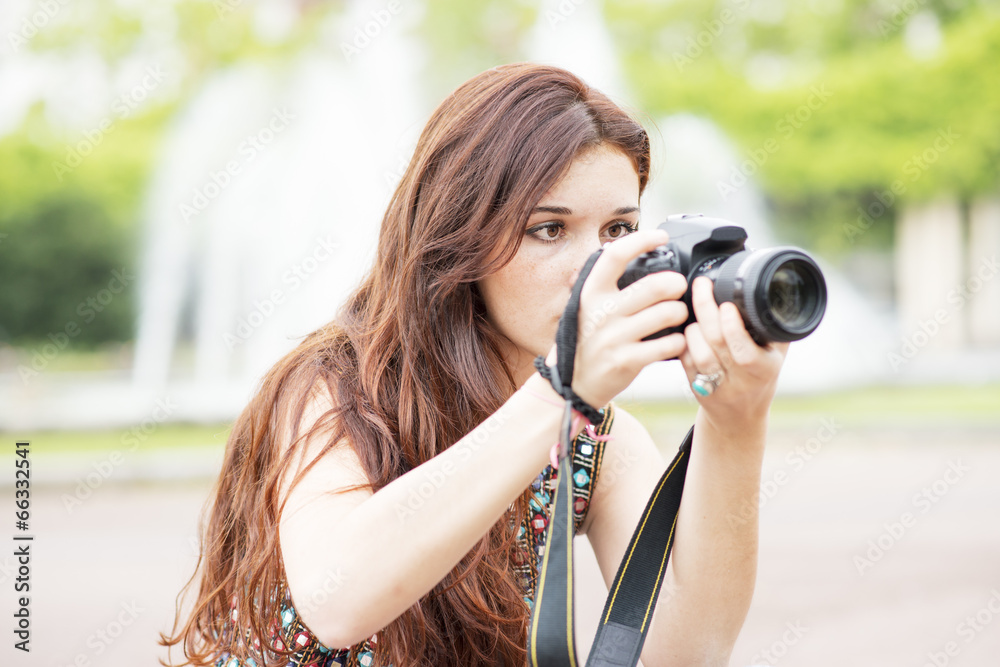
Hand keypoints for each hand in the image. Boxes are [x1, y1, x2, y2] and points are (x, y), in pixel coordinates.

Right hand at [554, 229, 688, 408]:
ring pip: (666, 314)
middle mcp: (601, 313)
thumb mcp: (584, 309)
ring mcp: (614, 338)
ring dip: (680, 312)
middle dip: (676, 284)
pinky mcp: (627, 361)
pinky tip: (675, 341)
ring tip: (679, 315)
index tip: (659, 237)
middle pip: (653, 286)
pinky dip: (678, 341)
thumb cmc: (585, 343)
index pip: (614, 256)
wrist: (572, 385)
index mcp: (589, 293)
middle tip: (680, 286)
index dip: (640, 240)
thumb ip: (605, 288)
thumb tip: (633, 257)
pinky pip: (667, 344)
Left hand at [679, 276, 788, 425]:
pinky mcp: (696, 388)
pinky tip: (685, 328)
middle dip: (706, 310)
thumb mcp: (777, 354)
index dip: (732, 327)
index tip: (726, 304)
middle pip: (717, 344)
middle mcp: (740, 381)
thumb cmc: (759, 377)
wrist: (739, 417)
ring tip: (693, 312)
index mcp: (764, 370)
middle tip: (701, 286)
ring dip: (693, 328)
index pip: (745, 351)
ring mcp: (716, 387)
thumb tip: (777, 289)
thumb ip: (775, 327)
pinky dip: (683, 341)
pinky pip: (685, 361)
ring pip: (698, 354)